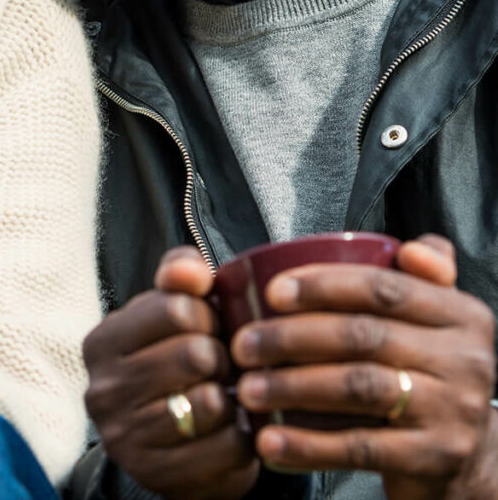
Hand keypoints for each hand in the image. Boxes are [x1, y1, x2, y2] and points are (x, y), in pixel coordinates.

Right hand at [83, 247, 258, 498]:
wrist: (168, 442)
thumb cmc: (172, 360)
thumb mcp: (167, 312)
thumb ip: (179, 276)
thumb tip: (193, 271)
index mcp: (101, 342)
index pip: (176, 309)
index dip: (209, 315)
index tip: (209, 327)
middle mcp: (103, 390)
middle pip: (196, 354)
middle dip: (224, 356)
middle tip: (223, 364)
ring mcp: (126, 438)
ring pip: (210, 403)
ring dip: (233, 397)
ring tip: (227, 394)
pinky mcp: (159, 477)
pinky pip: (227, 447)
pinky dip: (243, 434)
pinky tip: (233, 426)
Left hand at [232, 235, 496, 496]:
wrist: (467, 456)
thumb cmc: (426, 369)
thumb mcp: (435, 318)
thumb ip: (421, 275)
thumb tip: (409, 249)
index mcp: (461, 314)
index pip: (382, 288)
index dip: (322, 285)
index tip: (270, 293)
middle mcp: (466, 360)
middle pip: (362, 336)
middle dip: (291, 338)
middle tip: (241, 345)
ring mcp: (453, 412)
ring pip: (357, 388)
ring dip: (292, 387)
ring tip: (246, 389)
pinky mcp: (435, 460)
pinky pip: (361, 448)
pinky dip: (308, 445)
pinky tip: (268, 441)